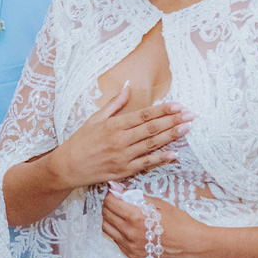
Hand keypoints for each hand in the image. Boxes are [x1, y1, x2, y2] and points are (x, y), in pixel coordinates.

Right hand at [51, 84, 192, 189]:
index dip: (162, 110)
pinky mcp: (123, 171)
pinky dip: (160, 159)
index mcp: (114, 125)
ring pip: (152, 145)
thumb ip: (114, 104)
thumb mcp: (95, 118)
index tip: (178, 105)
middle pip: (151, 129)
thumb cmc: (81, 141)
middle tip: (190, 115)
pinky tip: (174, 154)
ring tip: (186, 129)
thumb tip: (127, 86)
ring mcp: (123, 157)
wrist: (67, 166)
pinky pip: (146, 164)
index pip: (144, 115)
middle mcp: (120, 140)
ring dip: (171, 137)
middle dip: (173, 121)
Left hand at [100, 185, 205, 257]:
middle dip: (110, 205)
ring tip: (123, 215)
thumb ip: (136, 197)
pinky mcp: (132, 256)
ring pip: (107, 229)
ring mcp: (130, 247)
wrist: (193, 246)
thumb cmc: (180, 222)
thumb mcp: (159, 204)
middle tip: (119, 202)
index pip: (110, 202)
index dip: (112, 195)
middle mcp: (129, 233)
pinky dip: (118, 232)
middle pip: (106, 215)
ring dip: (111, 219)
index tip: (117, 193)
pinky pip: (116, 241)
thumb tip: (118, 189)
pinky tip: (129, 228)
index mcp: (134, 217)